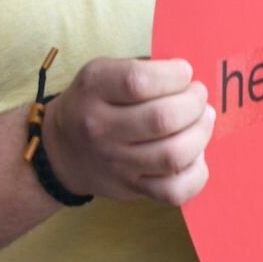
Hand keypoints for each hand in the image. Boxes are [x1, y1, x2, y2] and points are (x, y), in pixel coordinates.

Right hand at [41, 58, 213, 205]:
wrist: (59, 152)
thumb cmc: (94, 103)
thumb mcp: (103, 73)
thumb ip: (143, 70)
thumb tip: (189, 79)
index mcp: (94, 89)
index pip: (139, 81)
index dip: (173, 75)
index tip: (184, 72)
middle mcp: (101, 128)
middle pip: (162, 119)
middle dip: (194, 103)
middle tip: (198, 96)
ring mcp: (117, 164)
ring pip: (173, 155)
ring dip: (201, 134)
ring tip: (203, 119)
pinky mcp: (131, 189)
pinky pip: (173, 191)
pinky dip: (196, 173)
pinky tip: (196, 153)